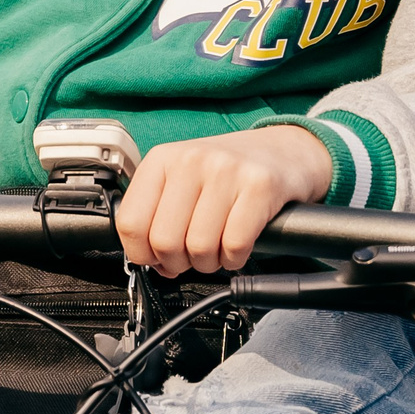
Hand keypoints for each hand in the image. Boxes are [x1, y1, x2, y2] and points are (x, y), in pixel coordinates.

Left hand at [114, 128, 334, 276]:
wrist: (284, 150)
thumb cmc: (228, 171)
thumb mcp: (181, 178)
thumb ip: (157, 212)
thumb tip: (147, 259)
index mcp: (162, 159)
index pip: (130, 222)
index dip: (142, 254)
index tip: (155, 260)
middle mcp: (190, 160)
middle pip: (164, 240)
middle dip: (177, 263)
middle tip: (189, 260)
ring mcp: (226, 171)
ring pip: (199, 247)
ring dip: (208, 263)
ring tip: (215, 253)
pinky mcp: (261, 186)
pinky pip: (235, 244)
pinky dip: (234, 259)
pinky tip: (236, 251)